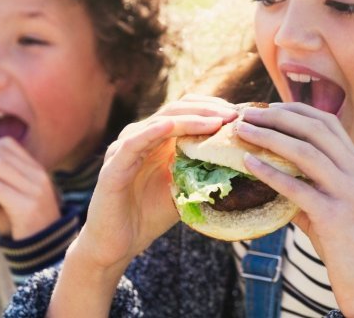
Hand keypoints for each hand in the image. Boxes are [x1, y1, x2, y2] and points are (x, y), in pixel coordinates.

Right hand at [74, 95, 236, 269]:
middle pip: (177, 110)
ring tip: (217, 121)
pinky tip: (173, 127)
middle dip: (208, 109)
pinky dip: (154, 131)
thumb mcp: (184, 187)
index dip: (212, 108)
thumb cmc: (150, 215)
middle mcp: (140, 136)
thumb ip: (201, 169)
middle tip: (234, 115)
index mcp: (157, 138)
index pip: (186, 110)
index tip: (239, 114)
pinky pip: (135, 142)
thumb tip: (239, 159)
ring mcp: (125, 148)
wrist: (117, 244)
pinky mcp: (113, 165)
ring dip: (191, 119)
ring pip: (161, 121)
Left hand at [238, 103, 353, 317]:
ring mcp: (350, 193)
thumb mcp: (334, 207)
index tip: (267, 108)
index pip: (328, 123)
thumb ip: (309, 187)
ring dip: (269, 137)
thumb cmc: (350, 247)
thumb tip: (271, 173)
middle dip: (278, 117)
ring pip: (306, 153)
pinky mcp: (336, 217)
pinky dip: (270, 173)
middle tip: (246, 115)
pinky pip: (297, 188)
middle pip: (315, 130)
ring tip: (243, 132)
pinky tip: (248, 164)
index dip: (296, 110)